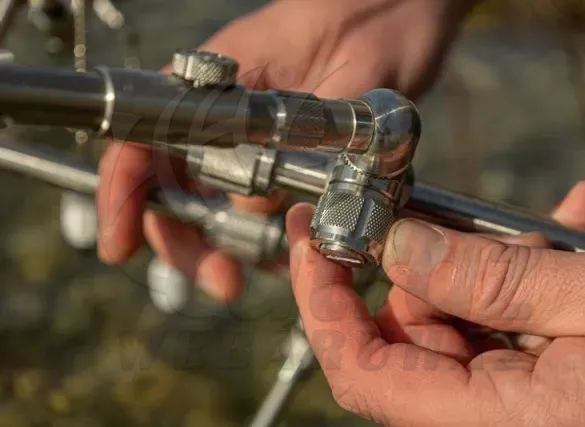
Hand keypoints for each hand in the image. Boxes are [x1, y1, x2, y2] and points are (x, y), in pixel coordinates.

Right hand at [96, 0, 473, 300]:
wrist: (405, 8)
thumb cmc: (374, 15)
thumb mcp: (347, 81)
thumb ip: (303, 146)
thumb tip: (253, 212)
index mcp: (219, 84)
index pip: (143, 138)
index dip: (122, 193)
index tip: (119, 245)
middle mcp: (226, 114)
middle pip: (174, 188)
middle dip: (186, 241)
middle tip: (221, 282)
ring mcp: (254, 138)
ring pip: (216, 205)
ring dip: (229, 246)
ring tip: (260, 269)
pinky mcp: (285, 157)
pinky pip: (259, 206)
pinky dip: (265, 235)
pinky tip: (287, 250)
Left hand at [286, 181, 584, 425]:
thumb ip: (495, 278)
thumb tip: (400, 247)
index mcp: (502, 422)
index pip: (364, 375)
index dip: (324, 306)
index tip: (310, 242)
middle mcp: (500, 419)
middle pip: (406, 342)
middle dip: (414, 270)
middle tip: (433, 216)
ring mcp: (524, 401)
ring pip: (456, 324)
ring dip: (482, 265)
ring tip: (537, 226)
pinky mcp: (551, 377)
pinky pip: (508, 323)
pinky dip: (526, 277)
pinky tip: (569, 231)